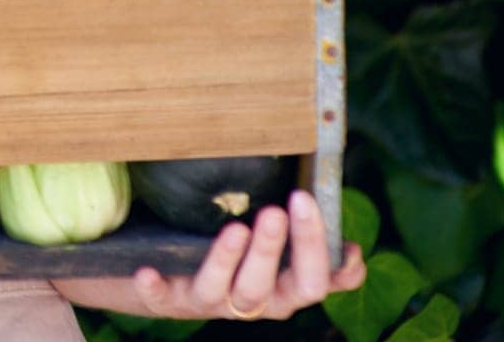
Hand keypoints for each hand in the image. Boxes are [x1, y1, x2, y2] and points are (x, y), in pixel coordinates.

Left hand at [131, 189, 365, 320]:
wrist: (169, 279)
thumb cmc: (231, 259)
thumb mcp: (274, 258)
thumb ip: (310, 254)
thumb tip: (355, 252)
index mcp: (280, 290)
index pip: (312, 281)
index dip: (317, 247)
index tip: (309, 201)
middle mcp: (249, 302)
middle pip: (270, 288)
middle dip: (275, 251)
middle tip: (278, 210)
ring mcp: (209, 302)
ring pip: (226, 292)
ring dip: (230, 261)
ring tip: (234, 228)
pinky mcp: (171, 300)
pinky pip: (163, 300)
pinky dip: (157, 289)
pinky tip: (148, 271)